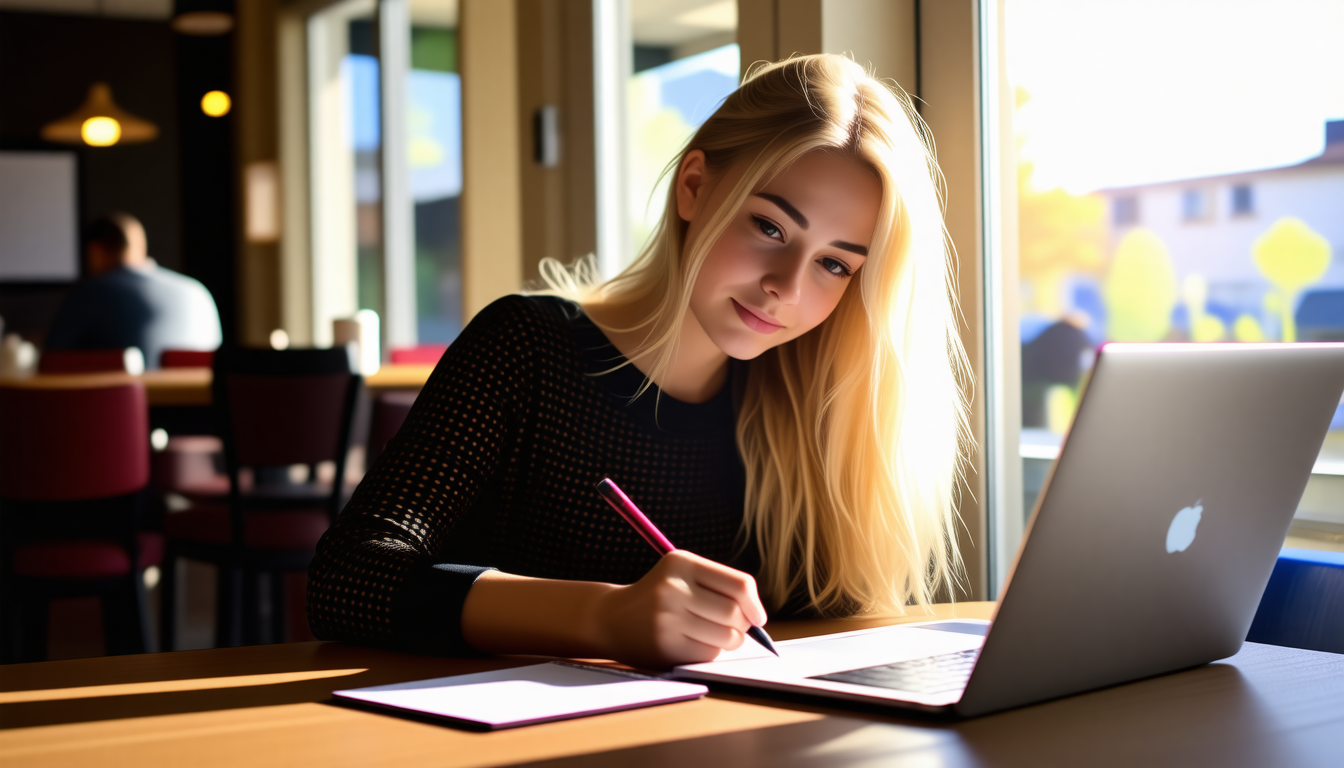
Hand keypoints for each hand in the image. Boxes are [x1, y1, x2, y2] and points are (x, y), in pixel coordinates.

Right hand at [594, 550, 768, 667]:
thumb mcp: (683, 575)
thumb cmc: (660, 595)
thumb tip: (758, 617)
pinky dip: (710, 652)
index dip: (755, 604)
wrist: (612, 617)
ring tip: (712, 634)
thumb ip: (720, 586)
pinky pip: (708, 654)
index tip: (757, 616)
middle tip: (733, 627)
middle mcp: (673, 588)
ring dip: (729, 641)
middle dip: (743, 625)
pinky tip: (694, 643)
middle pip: (735, 614)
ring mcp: (667, 618)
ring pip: (726, 637)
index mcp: (681, 562)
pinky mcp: (665, 645)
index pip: (739, 585)